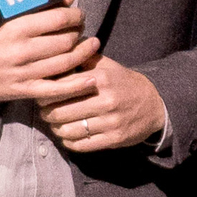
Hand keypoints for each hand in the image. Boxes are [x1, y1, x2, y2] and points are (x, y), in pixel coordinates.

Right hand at [0, 3, 97, 103]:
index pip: (57, 19)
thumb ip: (32, 9)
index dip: (74, 15)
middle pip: (65, 41)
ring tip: (92, 46)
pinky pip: (56, 89)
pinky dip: (76, 85)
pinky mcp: (25, 90)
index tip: (78, 14)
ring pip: (65, 63)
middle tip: (82, 29)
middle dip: (79, 33)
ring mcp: (24, 72)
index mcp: (16, 28)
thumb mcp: (1, 18)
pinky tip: (91, 79)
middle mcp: (22, 50)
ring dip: (84, 54)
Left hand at [35, 53, 166, 151]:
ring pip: (69, 130)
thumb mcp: (106, 65)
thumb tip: (58, 51)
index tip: (41, 94)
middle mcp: (106, 100)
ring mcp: (111, 122)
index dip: (46, 92)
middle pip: (61, 111)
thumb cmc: (123, 83)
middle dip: (47, 113)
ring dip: (56, 129)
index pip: (61, 87)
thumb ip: (82, 59)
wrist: (155, 103)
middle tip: (43, 112)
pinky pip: (82, 145)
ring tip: (54, 124)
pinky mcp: (114, 139)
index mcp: (100, 79)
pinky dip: (69, 142)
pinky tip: (66, 136)